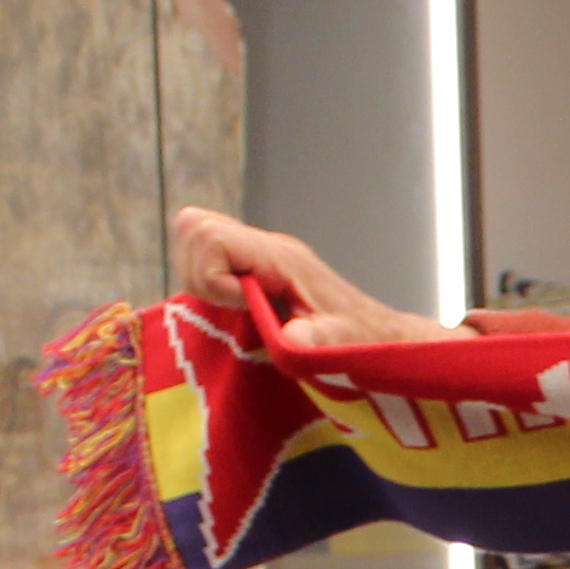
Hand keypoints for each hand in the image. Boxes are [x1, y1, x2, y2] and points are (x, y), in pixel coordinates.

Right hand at [169, 205, 432, 345]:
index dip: (212, 277)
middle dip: (198, 273)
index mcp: (279, 256)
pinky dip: (207, 278)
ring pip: (194, 234)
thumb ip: (317, 338)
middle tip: (233, 306)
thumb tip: (292, 339)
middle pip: (194, 226)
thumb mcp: (340, 341)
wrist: (376, 332)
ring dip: (199, 275)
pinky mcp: (251, 263)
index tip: (242, 306)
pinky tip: (236, 305)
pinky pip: (206, 251)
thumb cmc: (359, 337)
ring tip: (235, 306)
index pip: (212, 236)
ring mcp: (255, 251)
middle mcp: (264, 245)